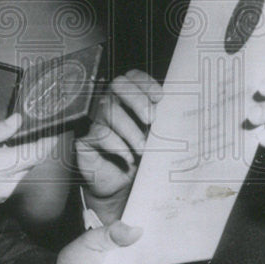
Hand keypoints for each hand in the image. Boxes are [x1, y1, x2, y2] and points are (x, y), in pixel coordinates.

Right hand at [0, 114, 48, 230]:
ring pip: (23, 173)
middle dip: (38, 147)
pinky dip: (13, 168)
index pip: (38, 153)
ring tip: (13, 142)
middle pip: (33, 164)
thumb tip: (16, 121)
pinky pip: (13, 181)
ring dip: (24, 158)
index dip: (49, 140)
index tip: (54, 129)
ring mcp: (2, 195)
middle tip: (35, 130)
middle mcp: (8, 184)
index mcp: (2, 167)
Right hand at [75, 70, 160, 220]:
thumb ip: (162, 120)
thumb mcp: (155, 136)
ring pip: (109, 110)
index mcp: (128, 98)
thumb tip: (179, 109)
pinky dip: (118, 146)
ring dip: (130, 130)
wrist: (122, 185)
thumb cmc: (140, 156)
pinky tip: (128, 158)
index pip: (132, 77)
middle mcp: (110, 104)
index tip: (160, 97)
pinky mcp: (85, 139)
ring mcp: (96, 120)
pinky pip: (100, 134)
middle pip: (118, 85)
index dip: (145, 83)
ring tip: (143, 149)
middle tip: (151, 119)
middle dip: (137, 100)